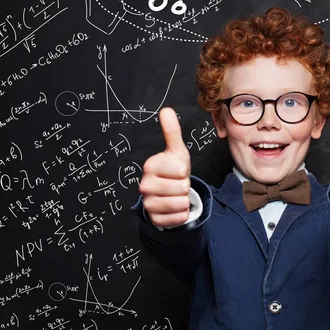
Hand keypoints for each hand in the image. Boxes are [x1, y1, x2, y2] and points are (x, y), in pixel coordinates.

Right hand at [139, 107, 191, 227]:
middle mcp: (144, 185)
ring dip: (184, 200)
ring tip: (175, 194)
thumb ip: (172, 131)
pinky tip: (174, 207)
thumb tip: (166, 110)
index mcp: (150, 166)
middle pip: (182, 188)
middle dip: (184, 186)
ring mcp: (148, 203)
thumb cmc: (173, 169)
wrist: (168, 193)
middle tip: (176, 183)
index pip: (181, 170)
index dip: (184, 171)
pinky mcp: (154, 219)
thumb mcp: (176, 150)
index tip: (176, 171)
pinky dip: (181, 214)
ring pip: (181, 203)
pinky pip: (178, 218)